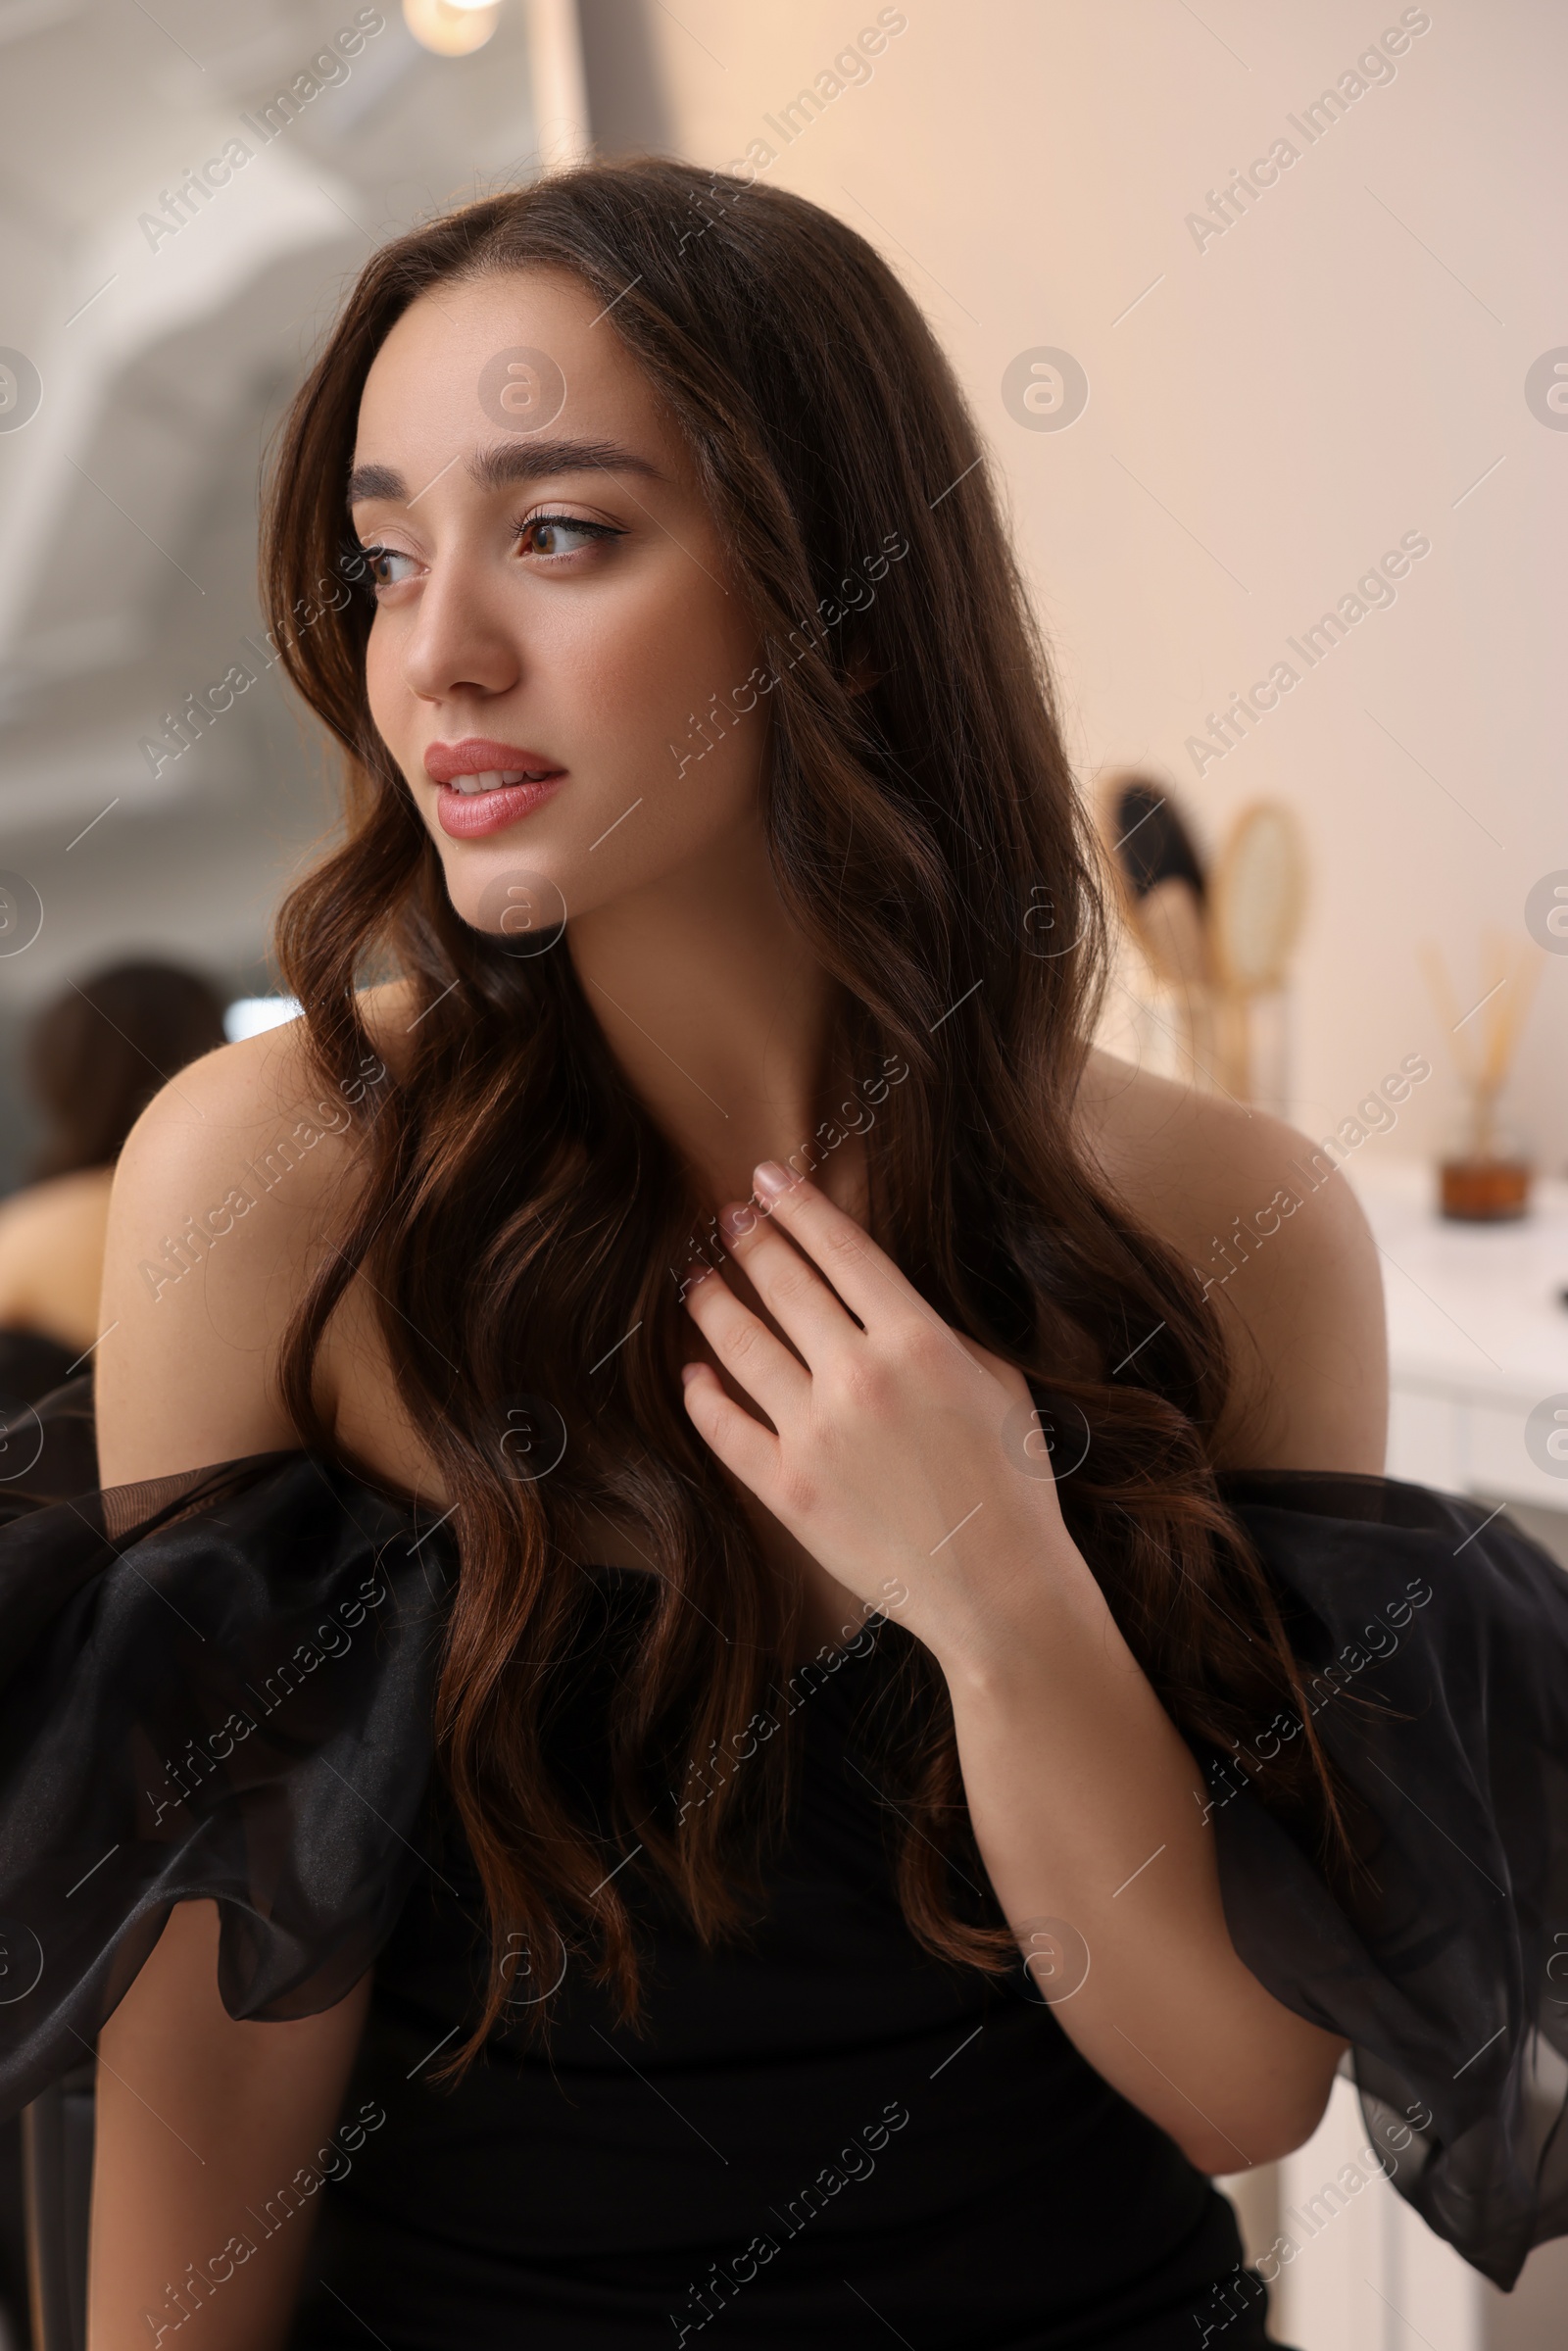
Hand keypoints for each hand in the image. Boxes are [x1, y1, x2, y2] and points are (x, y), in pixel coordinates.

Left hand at [678, 1161, 1082, 1665]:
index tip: (768, 1176)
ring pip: (741, 1346)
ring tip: (696, 1279)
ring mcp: (815, 1434)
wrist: (1002, 1591)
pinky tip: (692, 1371)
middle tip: (724, 1214)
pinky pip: (725, 1428)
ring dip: (712, 1302)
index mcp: (917, 1341)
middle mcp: (858, 1377)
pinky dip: (702, 1394)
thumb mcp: (998, 1383)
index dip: (798, 1205)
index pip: (842, 1249)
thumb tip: (879, 1298)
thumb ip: (938, 1331)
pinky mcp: (786, 1489)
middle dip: (749, 1239)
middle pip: (784, 1285)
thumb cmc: (1014, 1485)